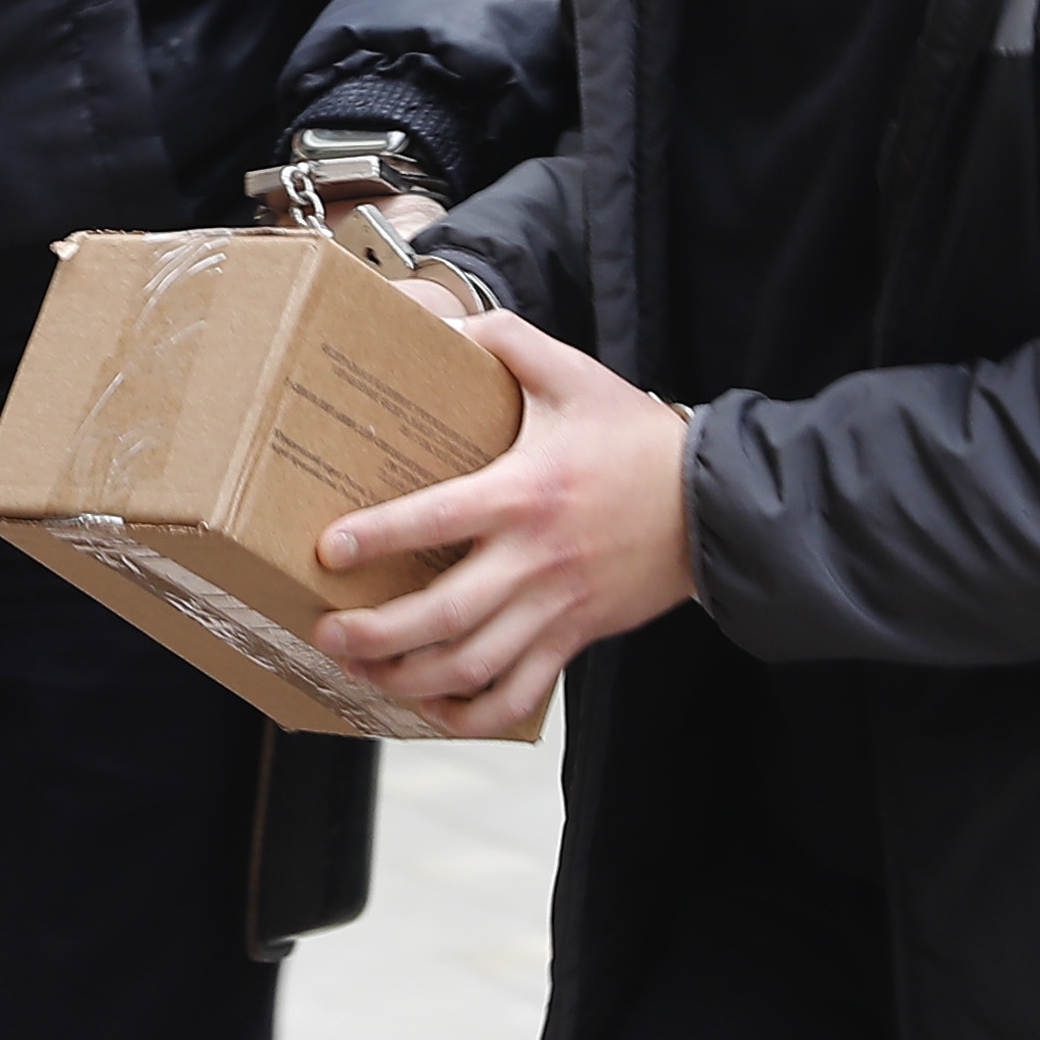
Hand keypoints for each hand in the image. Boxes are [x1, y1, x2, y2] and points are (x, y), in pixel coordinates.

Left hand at [311, 311, 695, 739]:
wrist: (713, 503)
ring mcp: (557, 608)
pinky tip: (432, 708)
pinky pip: (522, 696)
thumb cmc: (636, 439)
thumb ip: (507, 341)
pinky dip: (473, 715)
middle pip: (445, 615)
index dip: (379, 536)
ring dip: (410, 679)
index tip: (329, 550)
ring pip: (474, 666)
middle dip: (377, 633)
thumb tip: (443, 324)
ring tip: (360, 673)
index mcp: (526, 493)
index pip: (438, 519)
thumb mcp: (573, 374)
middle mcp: (536, 560)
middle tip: (326, 631)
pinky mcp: (576, 639)